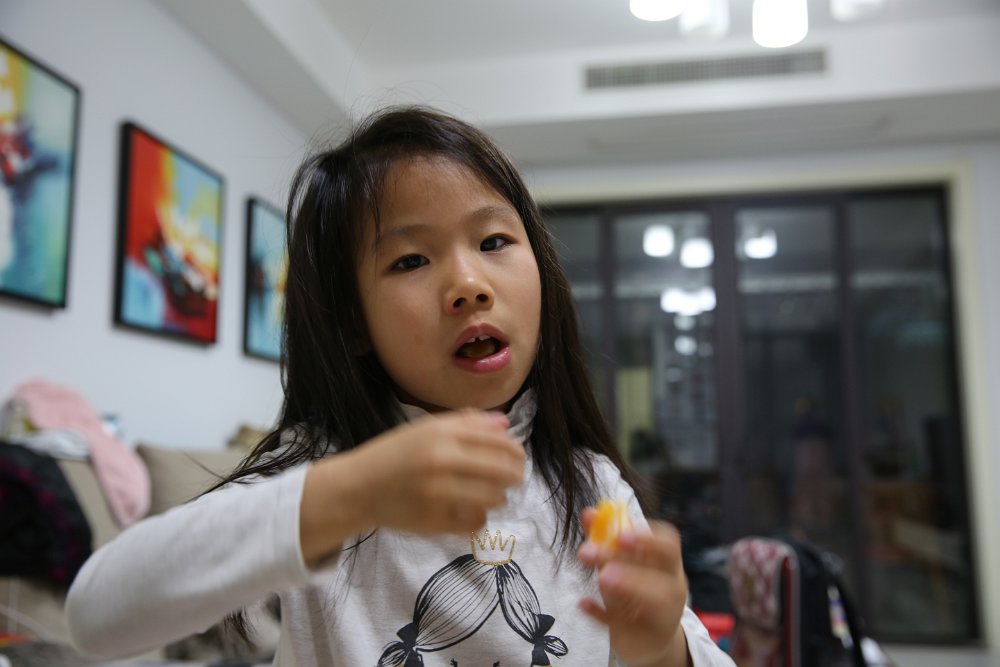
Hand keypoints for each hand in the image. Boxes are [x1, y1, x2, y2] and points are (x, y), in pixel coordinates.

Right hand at [356, 409, 525, 533]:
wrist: (357, 487)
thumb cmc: (394, 454)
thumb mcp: (426, 429)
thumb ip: (465, 423)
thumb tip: (504, 424)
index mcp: (442, 433)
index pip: (498, 442)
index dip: (516, 452)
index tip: (519, 458)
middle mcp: (441, 460)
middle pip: (502, 470)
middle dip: (515, 476)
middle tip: (514, 480)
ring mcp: (437, 493)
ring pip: (493, 498)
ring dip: (499, 498)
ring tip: (494, 496)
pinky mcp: (433, 520)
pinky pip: (475, 522)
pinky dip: (480, 518)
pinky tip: (474, 512)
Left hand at [577, 510, 689, 666]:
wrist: (649, 640)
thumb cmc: (636, 592)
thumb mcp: (621, 565)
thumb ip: (605, 538)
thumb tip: (589, 512)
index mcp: (668, 566)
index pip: (669, 545)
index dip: (647, 537)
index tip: (620, 534)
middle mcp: (671, 589)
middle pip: (661, 570)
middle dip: (626, 559)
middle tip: (588, 553)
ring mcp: (662, 616)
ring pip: (656, 599)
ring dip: (628, 584)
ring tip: (600, 577)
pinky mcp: (644, 639)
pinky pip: (625, 627)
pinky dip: (602, 615)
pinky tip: (583, 604)